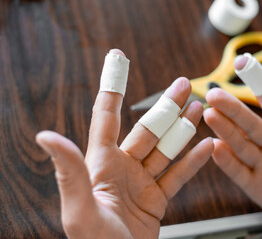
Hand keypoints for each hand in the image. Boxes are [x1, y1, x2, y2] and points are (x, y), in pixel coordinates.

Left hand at [36, 50, 213, 238]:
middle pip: (148, 129)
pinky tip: (206, 146)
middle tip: (183, 85)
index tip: (117, 62)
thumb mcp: (80, 208)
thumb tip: (45, 136)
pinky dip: (193, 161)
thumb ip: (70, 170)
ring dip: (184, 128)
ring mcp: (142, 183)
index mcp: (101, 164)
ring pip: (166, 148)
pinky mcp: (157, 199)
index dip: (113, 88)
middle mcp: (122, 169)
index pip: (107, 117)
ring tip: (199, 109)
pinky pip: (179, 175)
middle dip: (166, 105)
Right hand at [204, 56, 261, 237]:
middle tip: (214, 95)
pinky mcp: (257, 187)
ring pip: (241, 145)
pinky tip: (214, 148)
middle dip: (232, 109)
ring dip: (225, 131)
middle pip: (250, 124)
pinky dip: (227, 162)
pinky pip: (240, 173)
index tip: (244, 65)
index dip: (260, 84)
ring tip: (210, 115)